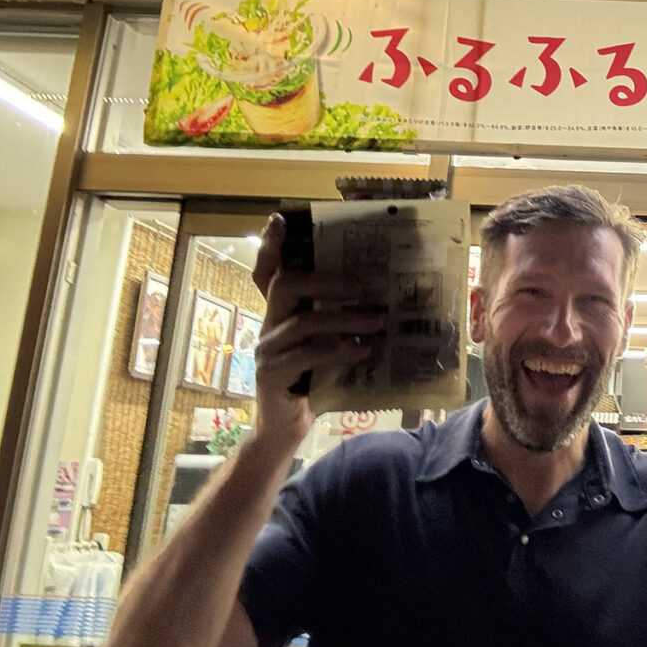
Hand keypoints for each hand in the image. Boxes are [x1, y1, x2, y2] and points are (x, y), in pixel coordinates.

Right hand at [248, 215, 382, 455]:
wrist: (287, 427)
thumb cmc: (312, 380)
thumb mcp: (326, 344)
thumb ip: (338, 321)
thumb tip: (380, 298)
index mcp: (280, 312)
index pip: (267, 272)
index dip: (271, 246)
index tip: (280, 219)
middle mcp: (268, 325)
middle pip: (286, 285)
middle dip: (328, 281)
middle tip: (364, 287)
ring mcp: (266, 351)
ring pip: (304, 322)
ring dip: (346, 320)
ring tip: (378, 323)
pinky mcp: (271, 376)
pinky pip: (307, 356)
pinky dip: (340, 352)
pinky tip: (364, 353)